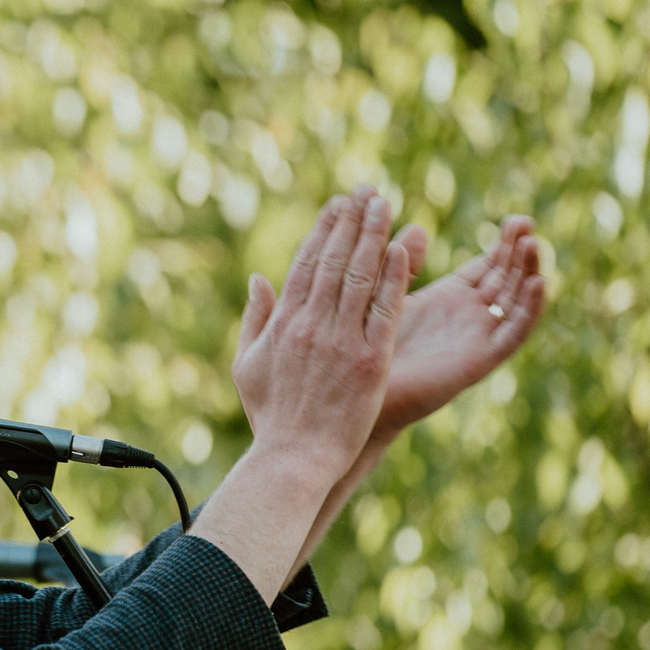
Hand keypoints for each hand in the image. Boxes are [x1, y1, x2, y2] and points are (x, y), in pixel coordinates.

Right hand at [232, 189, 409, 487]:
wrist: (294, 458)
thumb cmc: (271, 417)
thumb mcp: (248, 366)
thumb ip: (254, 319)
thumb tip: (259, 279)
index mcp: (284, 324)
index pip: (305, 263)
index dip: (323, 229)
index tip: (337, 203)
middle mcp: (312, 325)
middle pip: (334, 260)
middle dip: (351, 221)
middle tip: (367, 190)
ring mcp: (343, 341)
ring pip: (360, 276)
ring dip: (373, 235)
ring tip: (385, 205)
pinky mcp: (371, 360)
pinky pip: (385, 310)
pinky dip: (394, 277)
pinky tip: (402, 248)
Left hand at [373, 215, 546, 440]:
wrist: (356, 394)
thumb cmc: (363, 347)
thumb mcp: (386, 294)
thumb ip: (402, 263)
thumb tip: (417, 227)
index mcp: (450, 299)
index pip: (489, 266)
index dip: (505, 243)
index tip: (516, 219)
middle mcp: (469, 317)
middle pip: (507, 279)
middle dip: (519, 251)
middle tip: (525, 221)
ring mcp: (477, 338)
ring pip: (515, 301)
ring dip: (528, 273)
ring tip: (533, 243)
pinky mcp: (479, 360)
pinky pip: (512, 334)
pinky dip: (529, 309)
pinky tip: (538, 282)